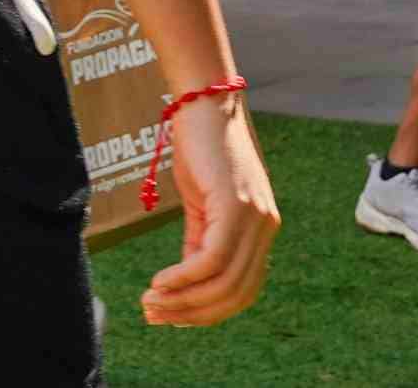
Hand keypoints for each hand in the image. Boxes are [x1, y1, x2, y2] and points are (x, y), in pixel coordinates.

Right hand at [141, 95, 277, 328]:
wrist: (203, 100)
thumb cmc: (199, 146)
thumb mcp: (202, 203)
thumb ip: (200, 240)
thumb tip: (186, 280)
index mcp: (261, 229)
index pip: (242, 290)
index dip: (206, 312)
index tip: (171, 317)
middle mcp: (265, 227)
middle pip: (235, 294)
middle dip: (193, 314)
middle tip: (155, 315)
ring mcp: (254, 218)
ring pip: (223, 282)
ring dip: (183, 301)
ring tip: (151, 303)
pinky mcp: (235, 206)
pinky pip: (211, 260)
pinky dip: (183, 279)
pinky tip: (160, 282)